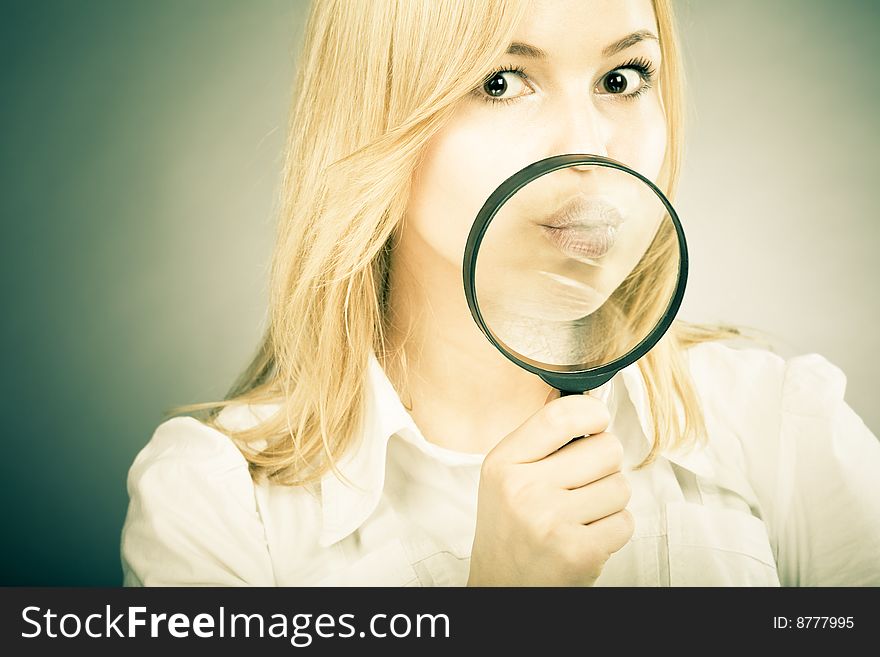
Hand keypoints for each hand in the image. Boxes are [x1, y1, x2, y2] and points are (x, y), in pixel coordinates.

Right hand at [467, 389, 632, 585]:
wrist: (500, 587)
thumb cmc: (510, 526)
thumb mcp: (505, 475)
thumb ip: (538, 438)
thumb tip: (575, 396)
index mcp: (503, 463)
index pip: (561, 416)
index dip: (592, 413)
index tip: (596, 423)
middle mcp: (523, 490)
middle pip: (606, 449)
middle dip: (605, 465)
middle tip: (583, 484)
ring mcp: (550, 522)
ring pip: (620, 486)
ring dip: (609, 501)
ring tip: (581, 514)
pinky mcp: (578, 552)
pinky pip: (625, 521)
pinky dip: (613, 530)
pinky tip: (587, 535)